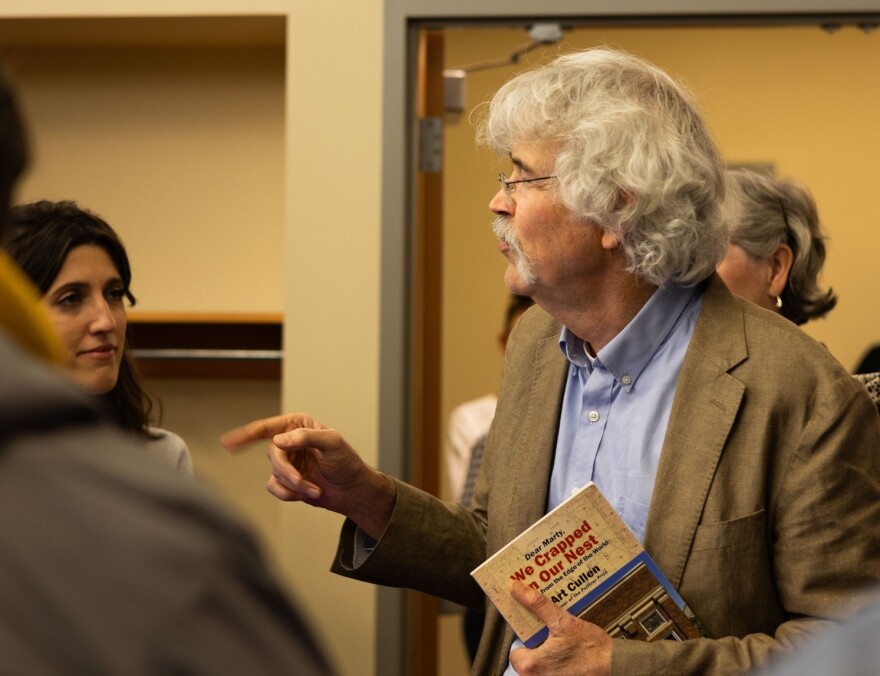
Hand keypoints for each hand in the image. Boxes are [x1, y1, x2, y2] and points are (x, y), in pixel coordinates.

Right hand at [221, 413, 395, 537]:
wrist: (353, 491)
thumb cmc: (346, 463)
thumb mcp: (332, 443)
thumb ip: (306, 437)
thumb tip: (278, 440)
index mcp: (298, 425)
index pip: (267, 428)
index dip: (245, 434)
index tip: (227, 443)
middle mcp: (289, 441)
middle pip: (273, 455)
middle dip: (288, 472)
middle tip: (303, 481)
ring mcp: (287, 462)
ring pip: (275, 474)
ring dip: (295, 486)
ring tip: (315, 489)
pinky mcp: (286, 481)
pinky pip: (275, 488)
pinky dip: (291, 494)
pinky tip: (309, 493)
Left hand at [508, 581, 611, 675]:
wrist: (615, 666)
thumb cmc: (591, 649)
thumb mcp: (562, 621)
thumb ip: (536, 604)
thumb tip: (516, 588)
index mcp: (530, 666)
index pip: (515, 651)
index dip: (526, 639)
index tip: (536, 631)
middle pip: (529, 659)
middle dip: (539, 647)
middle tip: (552, 635)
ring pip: (542, 667)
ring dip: (550, 656)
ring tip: (564, 644)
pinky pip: (554, 674)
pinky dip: (559, 665)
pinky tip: (570, 655)